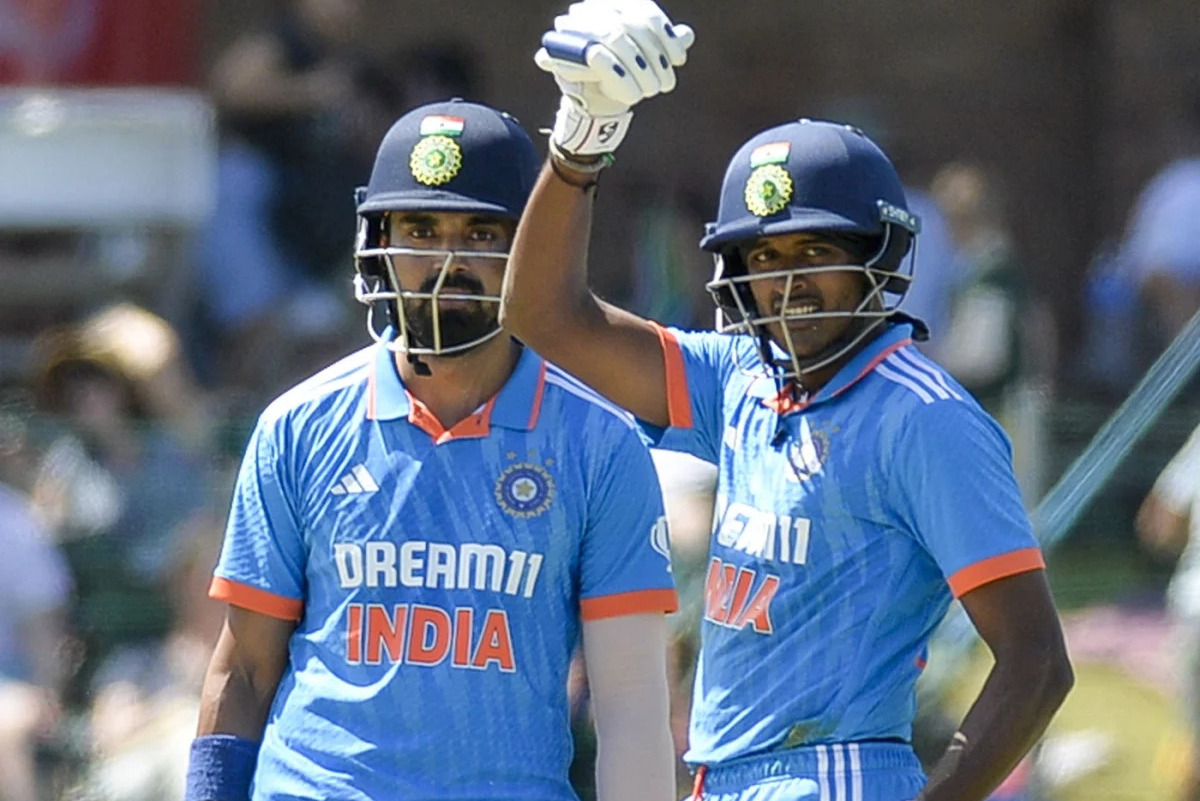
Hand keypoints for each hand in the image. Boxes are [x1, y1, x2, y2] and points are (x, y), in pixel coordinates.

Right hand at [535, 0, 693, 155]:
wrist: (590, 99)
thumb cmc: (621, 72)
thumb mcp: (646, 57)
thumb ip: (665, 43)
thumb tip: (686, 35)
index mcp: (614, 3)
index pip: (646, 12)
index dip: (666, 36)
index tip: (679, 60)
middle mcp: (592, 8)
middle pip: (632, 25)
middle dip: (655, 57)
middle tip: (666, 84)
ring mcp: (574, 27)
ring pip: (616, 38)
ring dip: (640, 69)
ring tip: (651, 91)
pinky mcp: (563, 51)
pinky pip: (598, 58)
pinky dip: (620, 78)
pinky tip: (632, 94)